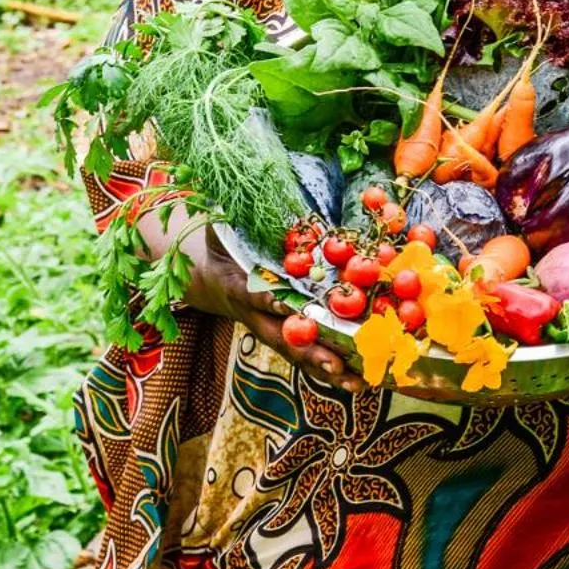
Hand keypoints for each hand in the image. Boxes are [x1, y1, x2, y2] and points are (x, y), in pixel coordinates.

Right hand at [179, 225, 367, 393]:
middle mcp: (256, 316)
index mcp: (238, 288)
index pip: (254, 297)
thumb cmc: (218, 247)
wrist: (207, 280)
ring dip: (328, 369)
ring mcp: (271, 330)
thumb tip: (242, 186)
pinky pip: (309, 354)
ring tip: (358, 383)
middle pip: (283, 338)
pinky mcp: (285, 335)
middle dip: (310, 351)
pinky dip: (333, 368)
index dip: (269, 303)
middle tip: (335, 362)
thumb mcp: (220, 228)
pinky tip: (361, 379)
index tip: (285, 306)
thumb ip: (232, 216)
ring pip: (300, 354)